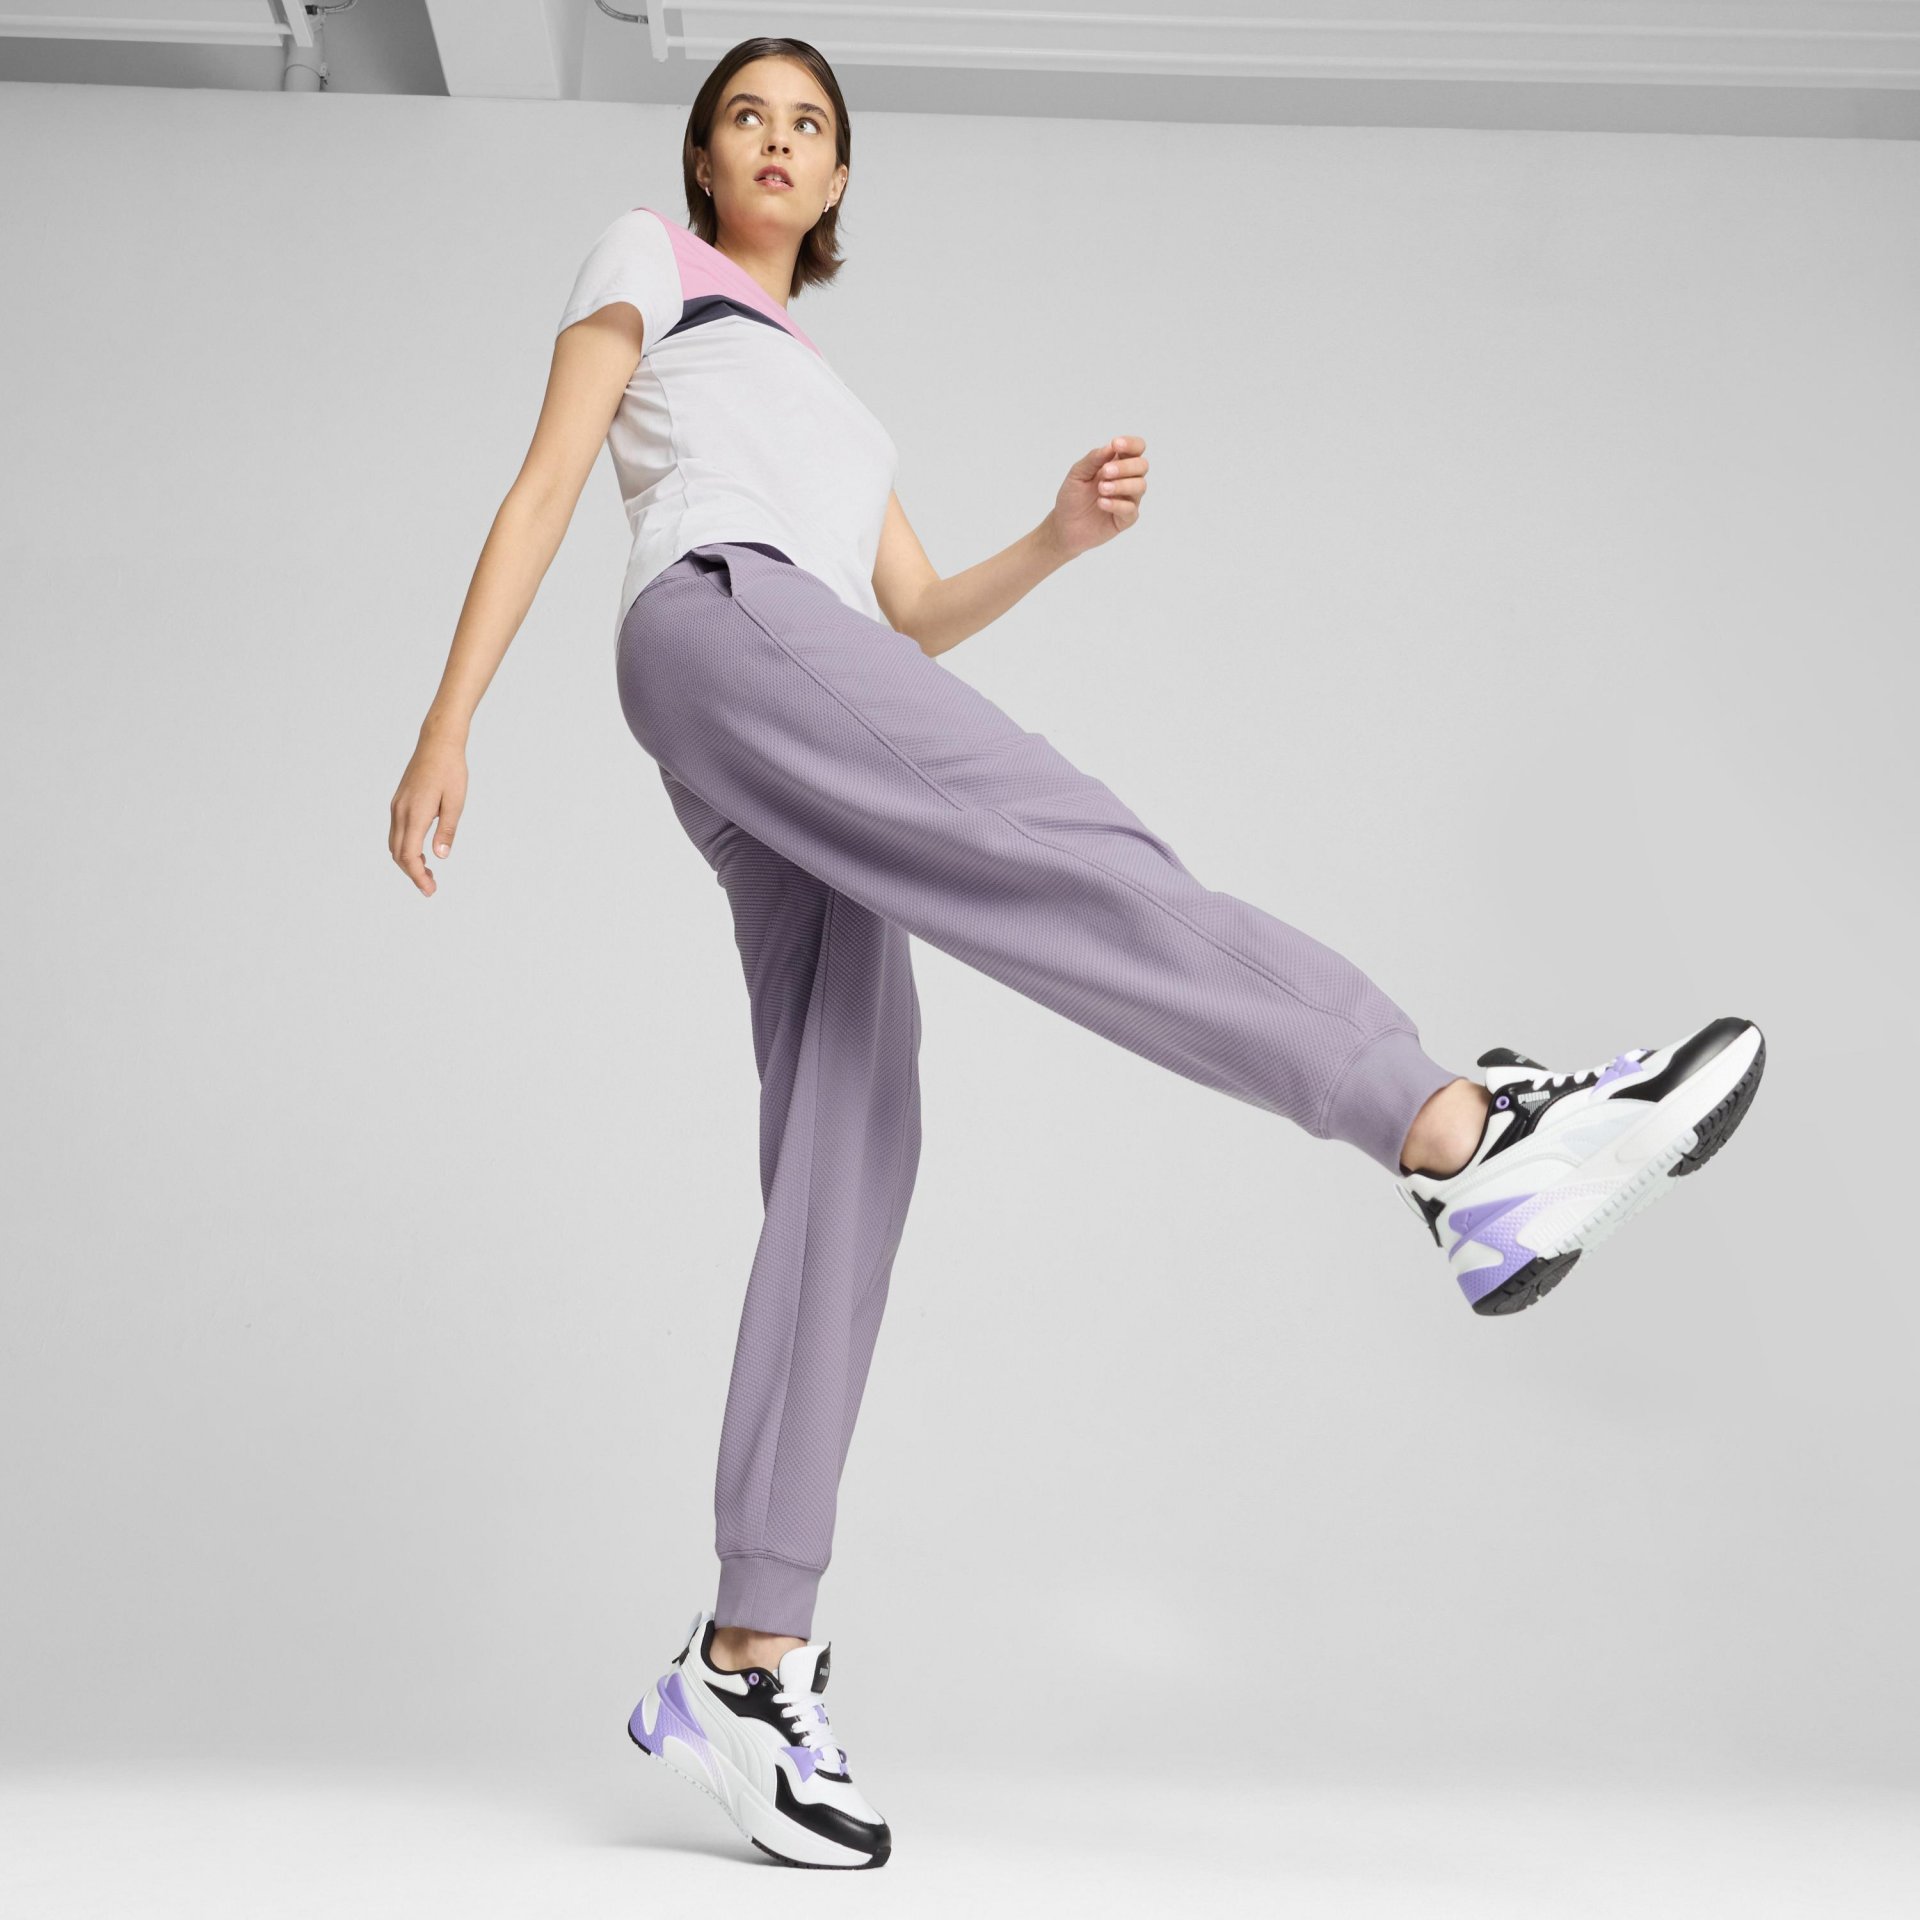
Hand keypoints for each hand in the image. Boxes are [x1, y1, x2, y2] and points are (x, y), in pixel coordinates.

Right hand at [390, 726, 467, 896]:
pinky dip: (405, 847)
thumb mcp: (456, 802)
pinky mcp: (398, 802)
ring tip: (428, 872)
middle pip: (398, 854)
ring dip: (408, 861)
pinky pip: (396, 832)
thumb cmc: (451, 770)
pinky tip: (421, 851)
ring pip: (395, 844)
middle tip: (431, 887)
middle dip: (412, 873)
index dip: (417, 876)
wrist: (437, 743)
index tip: (430, 889)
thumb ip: (447, 831)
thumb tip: (439, 857)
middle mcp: (400, 812)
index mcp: (415, 813)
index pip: (409, 855)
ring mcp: (397, 806)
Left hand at [1044, 434, 1148, 560]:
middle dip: (1125, 466)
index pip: (1136, 448)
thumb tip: (1110, 447)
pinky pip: (1130, 509)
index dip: (1131, 444)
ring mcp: (1128, 499)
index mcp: (1117, 463)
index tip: (1116, 444)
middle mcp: (1127, 479)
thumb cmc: (1072, 497)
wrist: (1064, 526)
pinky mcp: (1126, 519)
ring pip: (1140, 486)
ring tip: (1101, 489)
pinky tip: (1101, 503)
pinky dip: (1116, 504)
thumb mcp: (1078, 473)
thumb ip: (1093, 459)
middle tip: (1105, 472)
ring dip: (1121, 485)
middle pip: (1142, 465)